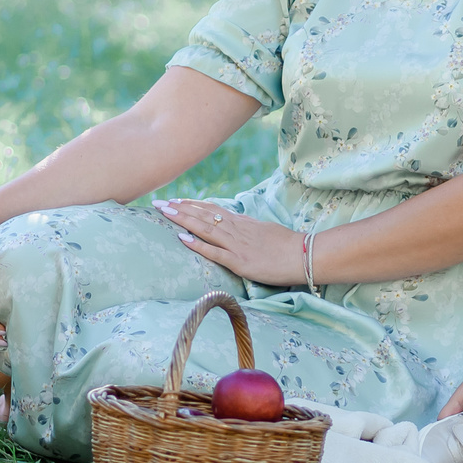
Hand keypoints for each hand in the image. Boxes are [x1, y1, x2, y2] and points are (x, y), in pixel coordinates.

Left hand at [156, 199, 302, 285]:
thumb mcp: (265, 229)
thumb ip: (248, 227)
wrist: (304, 255)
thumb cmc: (288, 245)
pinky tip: (182, 239)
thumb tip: (236, 224)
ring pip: (205, 229)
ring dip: (182, 220)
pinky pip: (215, 252)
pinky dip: (197, 245)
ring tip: (164, 213)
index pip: (212, 210)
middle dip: (179, 209)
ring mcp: (237, 245)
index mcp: (243, 223)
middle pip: (203, 216)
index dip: (192, 205)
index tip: (175, 201)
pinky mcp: (240, 261)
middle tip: (158, 203)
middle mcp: (236, 230)